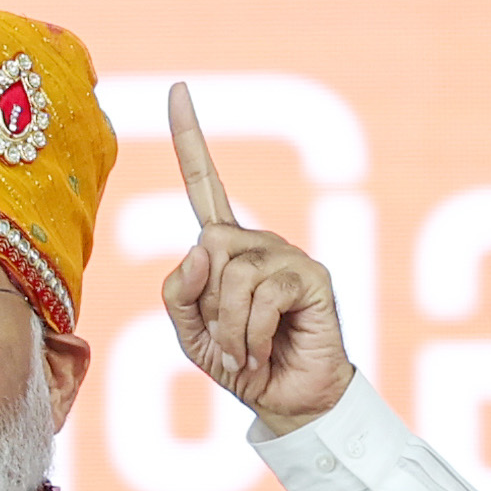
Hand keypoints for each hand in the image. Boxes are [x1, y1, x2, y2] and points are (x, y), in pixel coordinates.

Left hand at [160, 81, 355, 433]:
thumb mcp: (190, 331)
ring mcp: (288, 255)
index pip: (205, 183)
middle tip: (225, 342)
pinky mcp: (313, 276)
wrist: (288, 402)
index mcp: (225, 247)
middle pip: (209, 246)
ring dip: (229, 328)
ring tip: (245, 353)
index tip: (177, 88)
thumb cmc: (240, 363)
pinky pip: (263, 294)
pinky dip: (252, 333)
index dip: (190, 137)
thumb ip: (181, 288)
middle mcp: (257, 242)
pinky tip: (265, 352)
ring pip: (233, 274)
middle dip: (207, 304)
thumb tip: (205, 244)